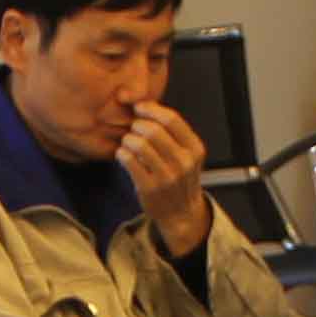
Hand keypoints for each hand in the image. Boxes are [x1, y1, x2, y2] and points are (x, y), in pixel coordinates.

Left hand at [119, 101, 214, 256]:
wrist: (180, 212)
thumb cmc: (178, 177)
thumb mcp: (185, 153)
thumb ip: (171, 132)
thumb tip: (143, 104)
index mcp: (194, 148)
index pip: (171, 119)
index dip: (151, 109)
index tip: (138, 108)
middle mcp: (183, 162)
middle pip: (153, 130)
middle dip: (137, 125)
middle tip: (133, 130)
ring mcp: (167, 176)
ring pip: (139, 144)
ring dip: (128, 139)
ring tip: (128, 143)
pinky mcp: (149, 188)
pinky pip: (128, 160)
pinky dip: (121, 153)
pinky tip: (123, 155)